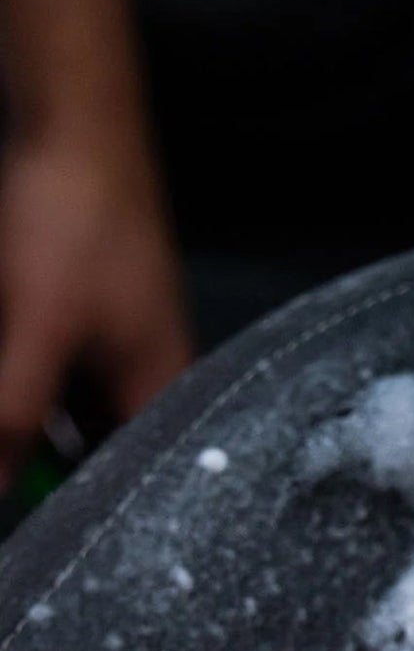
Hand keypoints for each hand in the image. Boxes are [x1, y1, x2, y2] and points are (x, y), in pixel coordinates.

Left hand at [0, 120, 192, 486]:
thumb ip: (14, 411)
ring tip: (11, 376)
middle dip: (40, 455)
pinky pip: (52, 375)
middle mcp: (147, 380)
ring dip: (25, 415)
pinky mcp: (83, 321)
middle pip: (95, 452)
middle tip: (7, 455)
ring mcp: (115, 349)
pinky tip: (9, 364)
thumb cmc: (75, 225)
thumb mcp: (36, 327)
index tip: (43, 526)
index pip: (129, 485)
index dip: (83, 511)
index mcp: (161, 395)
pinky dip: (24, 379)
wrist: (73, 124)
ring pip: (65, 413)